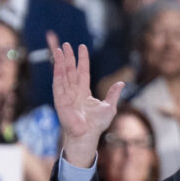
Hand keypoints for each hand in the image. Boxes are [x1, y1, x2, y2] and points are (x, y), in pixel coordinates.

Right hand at [49, 32, 124, 166]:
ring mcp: (66, 95)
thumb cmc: (97, 125)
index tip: (82, 47)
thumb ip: (113, 94)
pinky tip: (57, 63)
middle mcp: (74, 91)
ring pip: (63, 74)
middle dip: (68, 57)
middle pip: (70, 70)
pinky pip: (58, 84)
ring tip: (59, 49)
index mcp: (84, 91)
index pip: (82, 71)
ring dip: (60, 62)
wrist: (88, 136)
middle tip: (65, 44)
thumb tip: (122, 83)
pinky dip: (57, 73)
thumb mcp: (109, 107)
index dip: (82, 59)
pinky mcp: (60, 100)